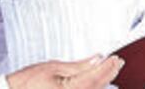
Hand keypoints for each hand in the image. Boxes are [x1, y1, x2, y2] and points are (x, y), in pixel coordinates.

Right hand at [6, 56, 124, 88]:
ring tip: (111, 70)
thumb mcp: (53, 67)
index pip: (95, 78)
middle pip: (97, 88)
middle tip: (117, 62)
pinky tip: (98, 81)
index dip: (108, 68)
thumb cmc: (27, 82)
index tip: (116, 58)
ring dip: (103, 82)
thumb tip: (97, 59)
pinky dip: (94, 88)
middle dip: (109, 74)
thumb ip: (78, 66)